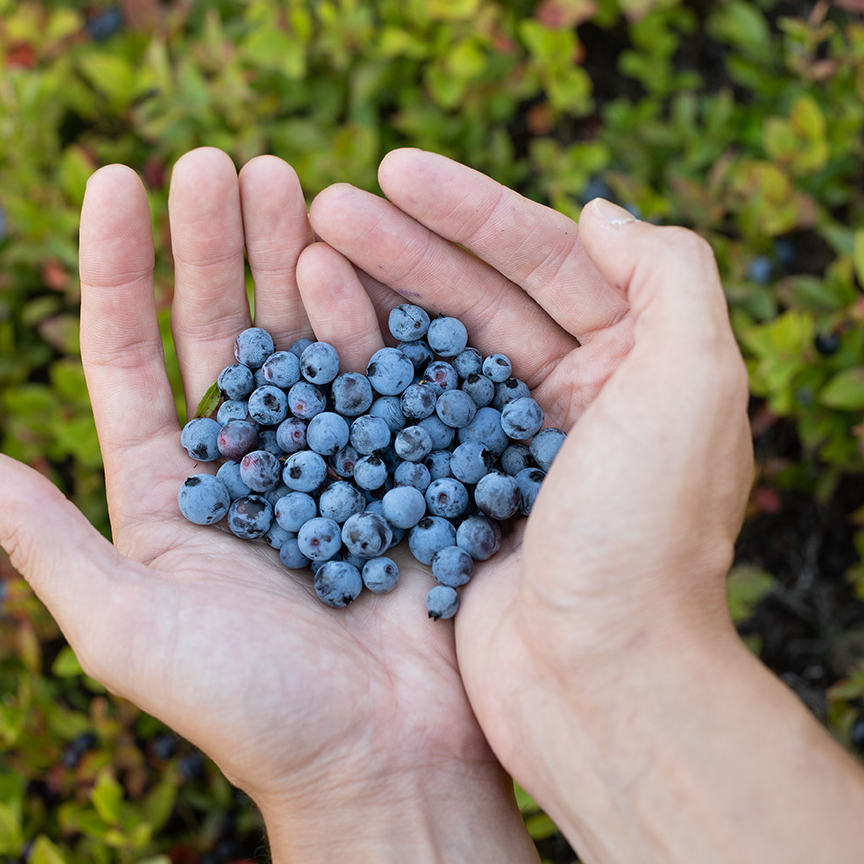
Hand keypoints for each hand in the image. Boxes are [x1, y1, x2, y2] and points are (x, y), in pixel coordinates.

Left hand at [0, 148, 539, 862]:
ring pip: (298, 338)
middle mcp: (246, 461)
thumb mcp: (125, 625)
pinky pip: (371, 378)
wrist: (379, 751)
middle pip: (218, 331)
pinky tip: (346, 260)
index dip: (117, 270)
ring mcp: (324, 457)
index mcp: (171, 489)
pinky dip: (357, 321)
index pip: (130, 358)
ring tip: (286, 177)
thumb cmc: (248, 705)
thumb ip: (50, 543)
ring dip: (285, 258)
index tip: (116, 182)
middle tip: (216, 161)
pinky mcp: (393, 465)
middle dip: (210, 245)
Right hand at [308, 149, 755, 855]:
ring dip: (374, 298)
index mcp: (636, 364)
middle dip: (406, 245)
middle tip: (326, 201)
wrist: (596, 682)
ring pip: (435, 352)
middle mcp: (575, 399)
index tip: (395, 169)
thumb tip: (601, 213)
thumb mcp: (693, 385)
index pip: (549, 260)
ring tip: (305, 249)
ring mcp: (511, 449)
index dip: (473, 209)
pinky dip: (365, 374)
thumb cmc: (644, 537)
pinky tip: (312, 334)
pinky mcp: (461, 496)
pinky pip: (406, 416)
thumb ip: (669, 277)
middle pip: (481, 298)